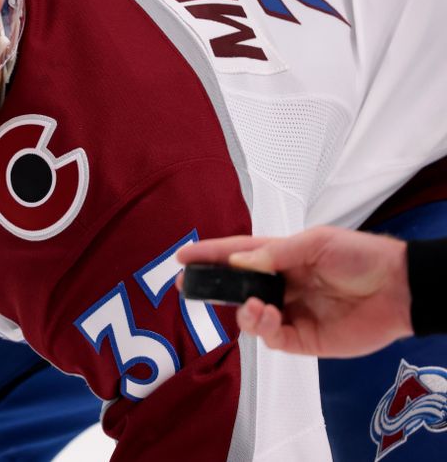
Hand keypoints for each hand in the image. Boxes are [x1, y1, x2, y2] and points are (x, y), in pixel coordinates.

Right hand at [176, 226, 412, 356]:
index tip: (183, 256)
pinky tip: (268, 316)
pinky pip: (271, 338)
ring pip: (249, 317)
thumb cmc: (360, 256)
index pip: (237, 255)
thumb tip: (238, 263)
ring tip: (253, 306)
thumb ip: (275, 254)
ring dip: (243, 312)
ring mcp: (289, 313)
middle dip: (212, 287)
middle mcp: (280, 285)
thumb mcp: (316, 242)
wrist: (399, 290)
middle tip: (189, 287)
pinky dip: (263, 328)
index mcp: (281, 258)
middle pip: (236, 288)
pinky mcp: (302, 339)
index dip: (210, 255)